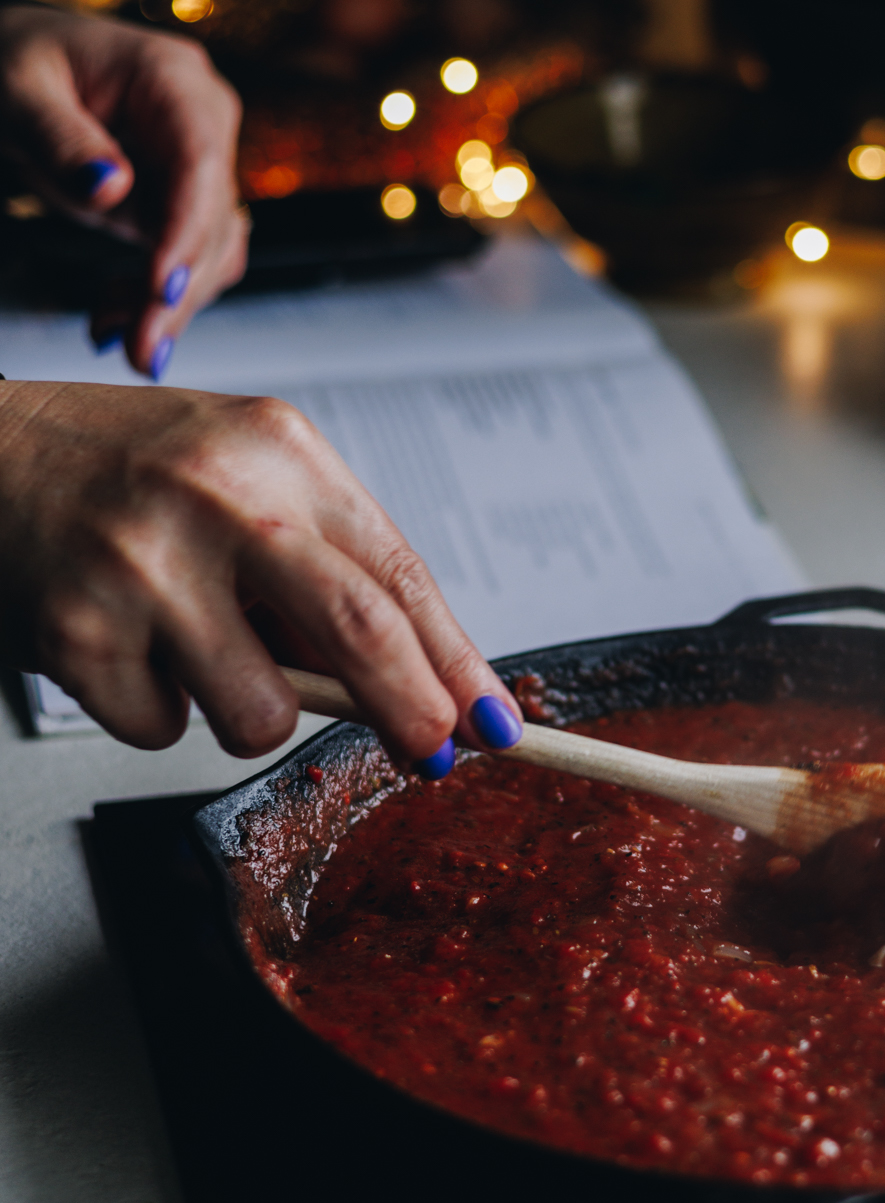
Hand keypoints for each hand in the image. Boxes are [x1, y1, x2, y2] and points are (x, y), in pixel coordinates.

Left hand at [0, 6, 248, 379]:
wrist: (21, 66)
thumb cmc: (18, 63)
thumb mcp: (18, 90)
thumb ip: (59, 137)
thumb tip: (110, 189)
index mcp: (172, 79)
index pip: (200, 164)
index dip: (187, 233)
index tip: (162, 291)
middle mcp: (203, 120)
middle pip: (214, 220)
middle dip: (177, 291)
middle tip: (139, 352)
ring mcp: (200, 163)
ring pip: (212, 251)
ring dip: (169, 302)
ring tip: (112, 334)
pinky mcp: (184, 199)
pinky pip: (187, 257)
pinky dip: (155, 294)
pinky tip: (115, 316)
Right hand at [0, 380, 522, 769]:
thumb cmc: (127, 470)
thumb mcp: (244, 478)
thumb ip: (325, 568)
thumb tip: (416, 685)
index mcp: (281, 451)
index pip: (399, 574)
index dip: (456, 661)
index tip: (490, 719)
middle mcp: (219, 497)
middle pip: (359, 634)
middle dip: (413, 712)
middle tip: (430, 752)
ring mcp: (145, 564)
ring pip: (261, 713)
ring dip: (247, 713)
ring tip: (199, 653)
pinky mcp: (77, 631)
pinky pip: (161, 731)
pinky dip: (151, 712)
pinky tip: (125, 647)